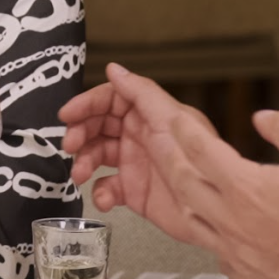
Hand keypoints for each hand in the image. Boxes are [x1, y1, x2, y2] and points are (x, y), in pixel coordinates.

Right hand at [61, 64, 213, 228]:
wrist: (211, 208)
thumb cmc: (197, 160)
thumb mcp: (170, 118)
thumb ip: (141, 92)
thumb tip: (114, 69)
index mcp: (148, 114)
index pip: (110, 100)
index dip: (87, 104)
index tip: (68, 115)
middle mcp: (139, 136)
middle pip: (97, 126)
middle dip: (80, 134)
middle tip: (71, 145)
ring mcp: (133, 164)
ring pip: (95, 156)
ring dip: (84, 163)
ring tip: (81, 175)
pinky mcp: (132, 192)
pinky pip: (105, 188)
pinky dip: (99, 194)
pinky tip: (106, 199)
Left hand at [141, 99, 278, 278]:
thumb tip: (265, 118)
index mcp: (247, 188)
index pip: (201, 150)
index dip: (185, 131)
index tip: (177, 121)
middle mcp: (232, 220)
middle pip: (184, 183)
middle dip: (168, 159)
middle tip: (160, 145)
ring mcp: (234, 250)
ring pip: (191, 219)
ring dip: (183, 197)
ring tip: (182, 182)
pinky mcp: (243, 273)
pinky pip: (214, 249)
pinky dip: (209, 232)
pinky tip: (217, 225)